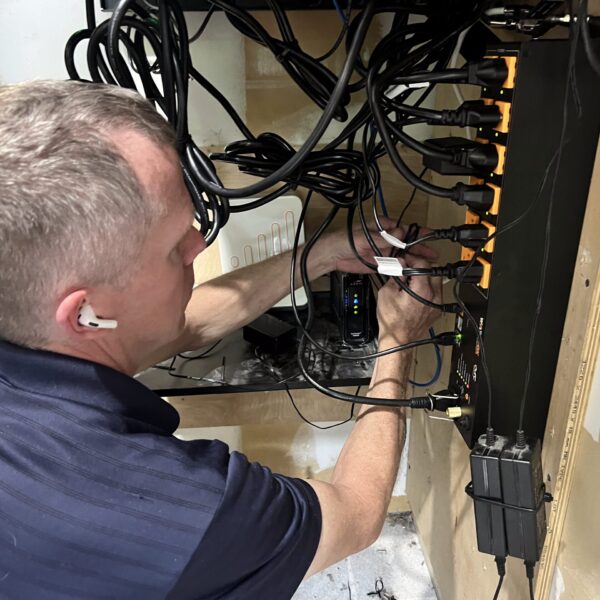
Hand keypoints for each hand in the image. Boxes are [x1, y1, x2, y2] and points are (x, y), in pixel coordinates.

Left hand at [316, 217, 437, 274]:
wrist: (332, 256)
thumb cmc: (344, 240)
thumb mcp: (364, 237)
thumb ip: (383, 237)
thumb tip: (399, 232)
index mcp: (383, 227)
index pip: (404, 229)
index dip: (418, 233)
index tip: (430, 236)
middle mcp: (385, 239)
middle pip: (406, 243)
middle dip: (420, 249)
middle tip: (433, 254)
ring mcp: (383, 251)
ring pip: (402, 255)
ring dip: (414, 260)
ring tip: (427, 264)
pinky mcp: (379, 263)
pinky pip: (394, 266)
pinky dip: (403, 268)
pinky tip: (412, 271)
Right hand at [376, 254, 441, 345]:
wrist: (398, 340)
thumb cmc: (391, 322)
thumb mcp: (386, 293)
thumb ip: (395, 275)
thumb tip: (399, 265)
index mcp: (422, 290)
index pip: (423, 264)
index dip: (412, 259)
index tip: (405, 260)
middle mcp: (434, 296)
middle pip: (434, 270)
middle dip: (421, 266)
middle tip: (410, 268)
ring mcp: (437, 304)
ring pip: (437, 281)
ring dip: (425, 277)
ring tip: (412, 280)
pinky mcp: (437, 311)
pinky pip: (436, 293)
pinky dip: (428, 288)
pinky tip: (415, 292)